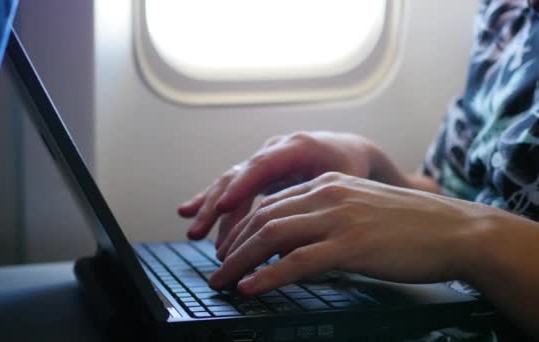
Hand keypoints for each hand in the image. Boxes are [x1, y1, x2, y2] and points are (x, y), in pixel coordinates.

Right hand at [178, 131, 405, 245]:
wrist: (349, 150)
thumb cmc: (351, 167)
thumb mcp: (342, 186)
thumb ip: (317, 208)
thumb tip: (289, 247)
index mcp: (296, 147)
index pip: (263, 165)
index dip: (242, 186)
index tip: (223, 206)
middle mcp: (273, 150)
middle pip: (238, 176)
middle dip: (217, 205)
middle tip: (198, 231)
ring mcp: (263, 160)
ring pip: (230, 183)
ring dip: (211, 209)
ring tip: (194, 234)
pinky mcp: (259, 173)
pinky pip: (232, 187)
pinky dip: (212, 201)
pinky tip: (187, 212)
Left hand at [208, 172, 487, 294]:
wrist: (456, 230)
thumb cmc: (414, 225)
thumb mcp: (364, 209)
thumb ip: (329, 217)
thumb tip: (298, 242)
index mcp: (330, 184)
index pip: (272, 202)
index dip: (243, 228)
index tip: (229, 250)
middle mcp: (329, 194)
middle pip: (264, 217)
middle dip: (233, 246)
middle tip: (216, 269)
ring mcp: (339, 218)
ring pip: (273, 236)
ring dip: (241, 261)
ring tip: (222, 282)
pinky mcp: (351, 245)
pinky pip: (298, 261)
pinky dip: (269, 276)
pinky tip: (252, 289)